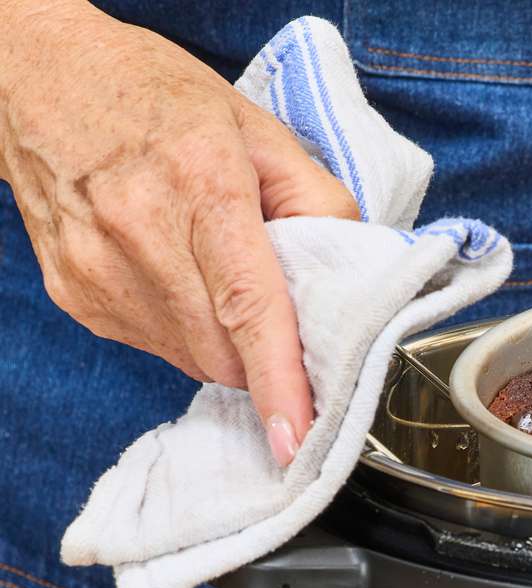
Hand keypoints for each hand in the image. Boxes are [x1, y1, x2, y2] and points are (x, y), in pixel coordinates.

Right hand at [0, 1, 359, 463]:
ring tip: (220, 276)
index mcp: (202, 188)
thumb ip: (321, 205)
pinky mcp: (75, 295)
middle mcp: (139, 235)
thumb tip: (356, 278)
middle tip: (283, 315)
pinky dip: (185, 330)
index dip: (278, 381)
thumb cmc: (160, 99)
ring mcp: (97, 271)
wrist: (44, 78)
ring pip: (191, 359)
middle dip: (267, 355)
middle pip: (225, 351)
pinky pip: (154, 346)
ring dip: (226, 343)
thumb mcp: (261, 130)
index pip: (250, 308)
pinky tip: (178, 275)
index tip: (297, 435)